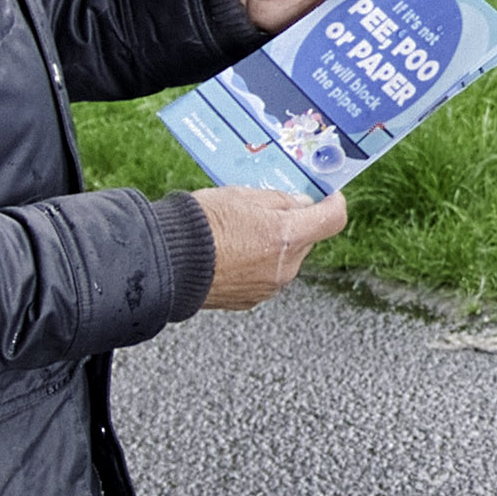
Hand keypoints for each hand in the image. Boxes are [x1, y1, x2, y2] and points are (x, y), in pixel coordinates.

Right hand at [195, 185, 348, 309]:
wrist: (163, 262)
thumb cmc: (199, 225)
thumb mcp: (243, 195)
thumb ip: (280, 200)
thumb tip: (301, 203)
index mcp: (288, 236)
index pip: (333, 220)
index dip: (332, 204)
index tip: (327, 197)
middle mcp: (285, 266)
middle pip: (306, 240)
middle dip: (293, 225)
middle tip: (265, 211)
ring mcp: (269, 287)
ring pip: (285, 259)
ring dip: (273, 246)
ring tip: (239, 233)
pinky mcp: (250, 300)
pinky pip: (265, 276)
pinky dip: (256, 264)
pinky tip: (230, 253)